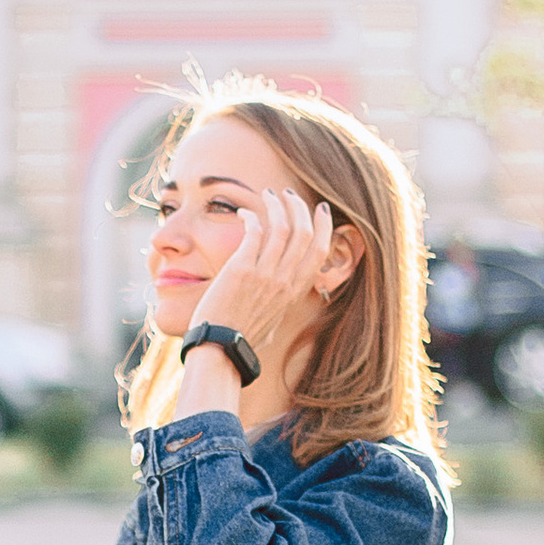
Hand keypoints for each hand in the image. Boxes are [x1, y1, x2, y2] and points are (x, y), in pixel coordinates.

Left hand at [192, 187, 349, 365]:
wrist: (219, 350)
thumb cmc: (240, 341)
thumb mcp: (271, 324)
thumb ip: (278, 308)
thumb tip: (277, 308)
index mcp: (293, 292)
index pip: (320, 251)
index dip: (324, 226)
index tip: (320, 210)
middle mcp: (284, 281)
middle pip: (304, 232)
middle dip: (299, 206)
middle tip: (289, 195)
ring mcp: (264, 274)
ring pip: (281, 226)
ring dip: (276, 205)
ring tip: (268, 194)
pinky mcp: (241, 269)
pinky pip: (254, 231)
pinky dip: (251, 216)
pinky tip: (243, 213)